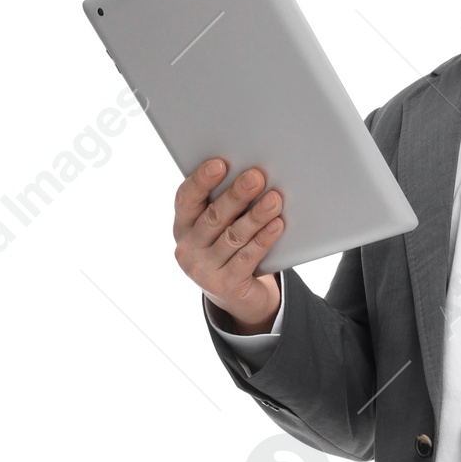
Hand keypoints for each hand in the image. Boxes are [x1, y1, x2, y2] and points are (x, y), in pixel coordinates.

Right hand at [174, 158, 283, 329]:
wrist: (238, 297)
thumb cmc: (230, 250)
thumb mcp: (220, 228)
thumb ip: (225, 205)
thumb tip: (251, 176)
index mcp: (183, 226)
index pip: (186, 198)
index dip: (201, 180)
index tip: (220, 163)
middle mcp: (188, 249)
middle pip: (214, 216)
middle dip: (237, 195)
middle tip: (256, 177)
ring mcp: (203, 270)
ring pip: (233, 236)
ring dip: (256, 216)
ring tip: (274, 199)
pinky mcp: (224, 286)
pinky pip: (247, 257)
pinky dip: (263, 239)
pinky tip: (277, 225)